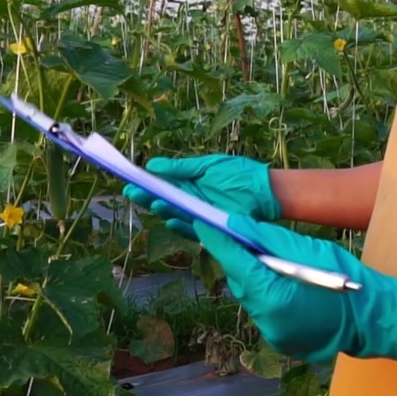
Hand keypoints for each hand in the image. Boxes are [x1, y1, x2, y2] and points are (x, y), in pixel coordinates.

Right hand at [123, 154, 281, 240]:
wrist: (266, 190)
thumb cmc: (240, 175)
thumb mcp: (208, 165)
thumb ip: (182, 167)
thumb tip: (153, 164)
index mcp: (189, 185)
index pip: (163, 186)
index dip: (146, 185)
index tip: (129, 180)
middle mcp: (191, 202)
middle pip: (164, 201)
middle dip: (147, 197)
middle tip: (131, 191)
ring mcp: (200, 215)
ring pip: (176, 215)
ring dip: (163, 210)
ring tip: (151, 202)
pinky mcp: (210, 228)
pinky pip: (192, 230)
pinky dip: (180, 227)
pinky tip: (169, 221)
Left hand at [192, 213, 396, 364]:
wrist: (371, 319)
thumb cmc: (345, 279)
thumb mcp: (310, 251)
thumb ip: (270, 241)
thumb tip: (237, 226)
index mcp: (276, 297)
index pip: (236, 264)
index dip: (218, 242)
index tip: (203, 223)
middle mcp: (268, 320)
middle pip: (240, 282)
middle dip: (234, 258)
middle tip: (228, 235)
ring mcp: (273, 334)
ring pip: (250, 297)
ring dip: (249, 277)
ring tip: (255, 257)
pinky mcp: (279, 340)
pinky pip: (262, 311)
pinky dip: (263, 294)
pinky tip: (273, 281)